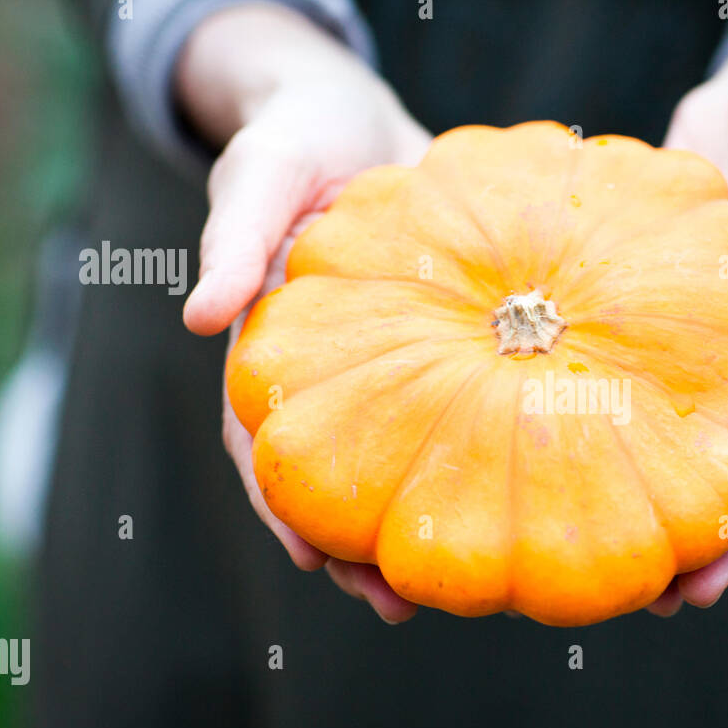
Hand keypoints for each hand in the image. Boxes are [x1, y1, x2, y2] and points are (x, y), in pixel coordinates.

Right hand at [178, 2, 428, 621]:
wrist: (366, 121)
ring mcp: (391, 374)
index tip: (310, 558)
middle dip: (355, 547)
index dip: (284, 506)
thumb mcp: (263, 170)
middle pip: (335, 474)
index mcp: (275, 353)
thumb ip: (235, 233)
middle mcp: (334, 378)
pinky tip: (527, 491)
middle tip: (393, 605)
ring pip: (400, 461)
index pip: (262, 444)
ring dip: (422, 521)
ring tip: (459, 588)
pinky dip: (483, 457)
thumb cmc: (300, 137)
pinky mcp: (447, 356)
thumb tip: (200, 318)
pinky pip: (463, 415)